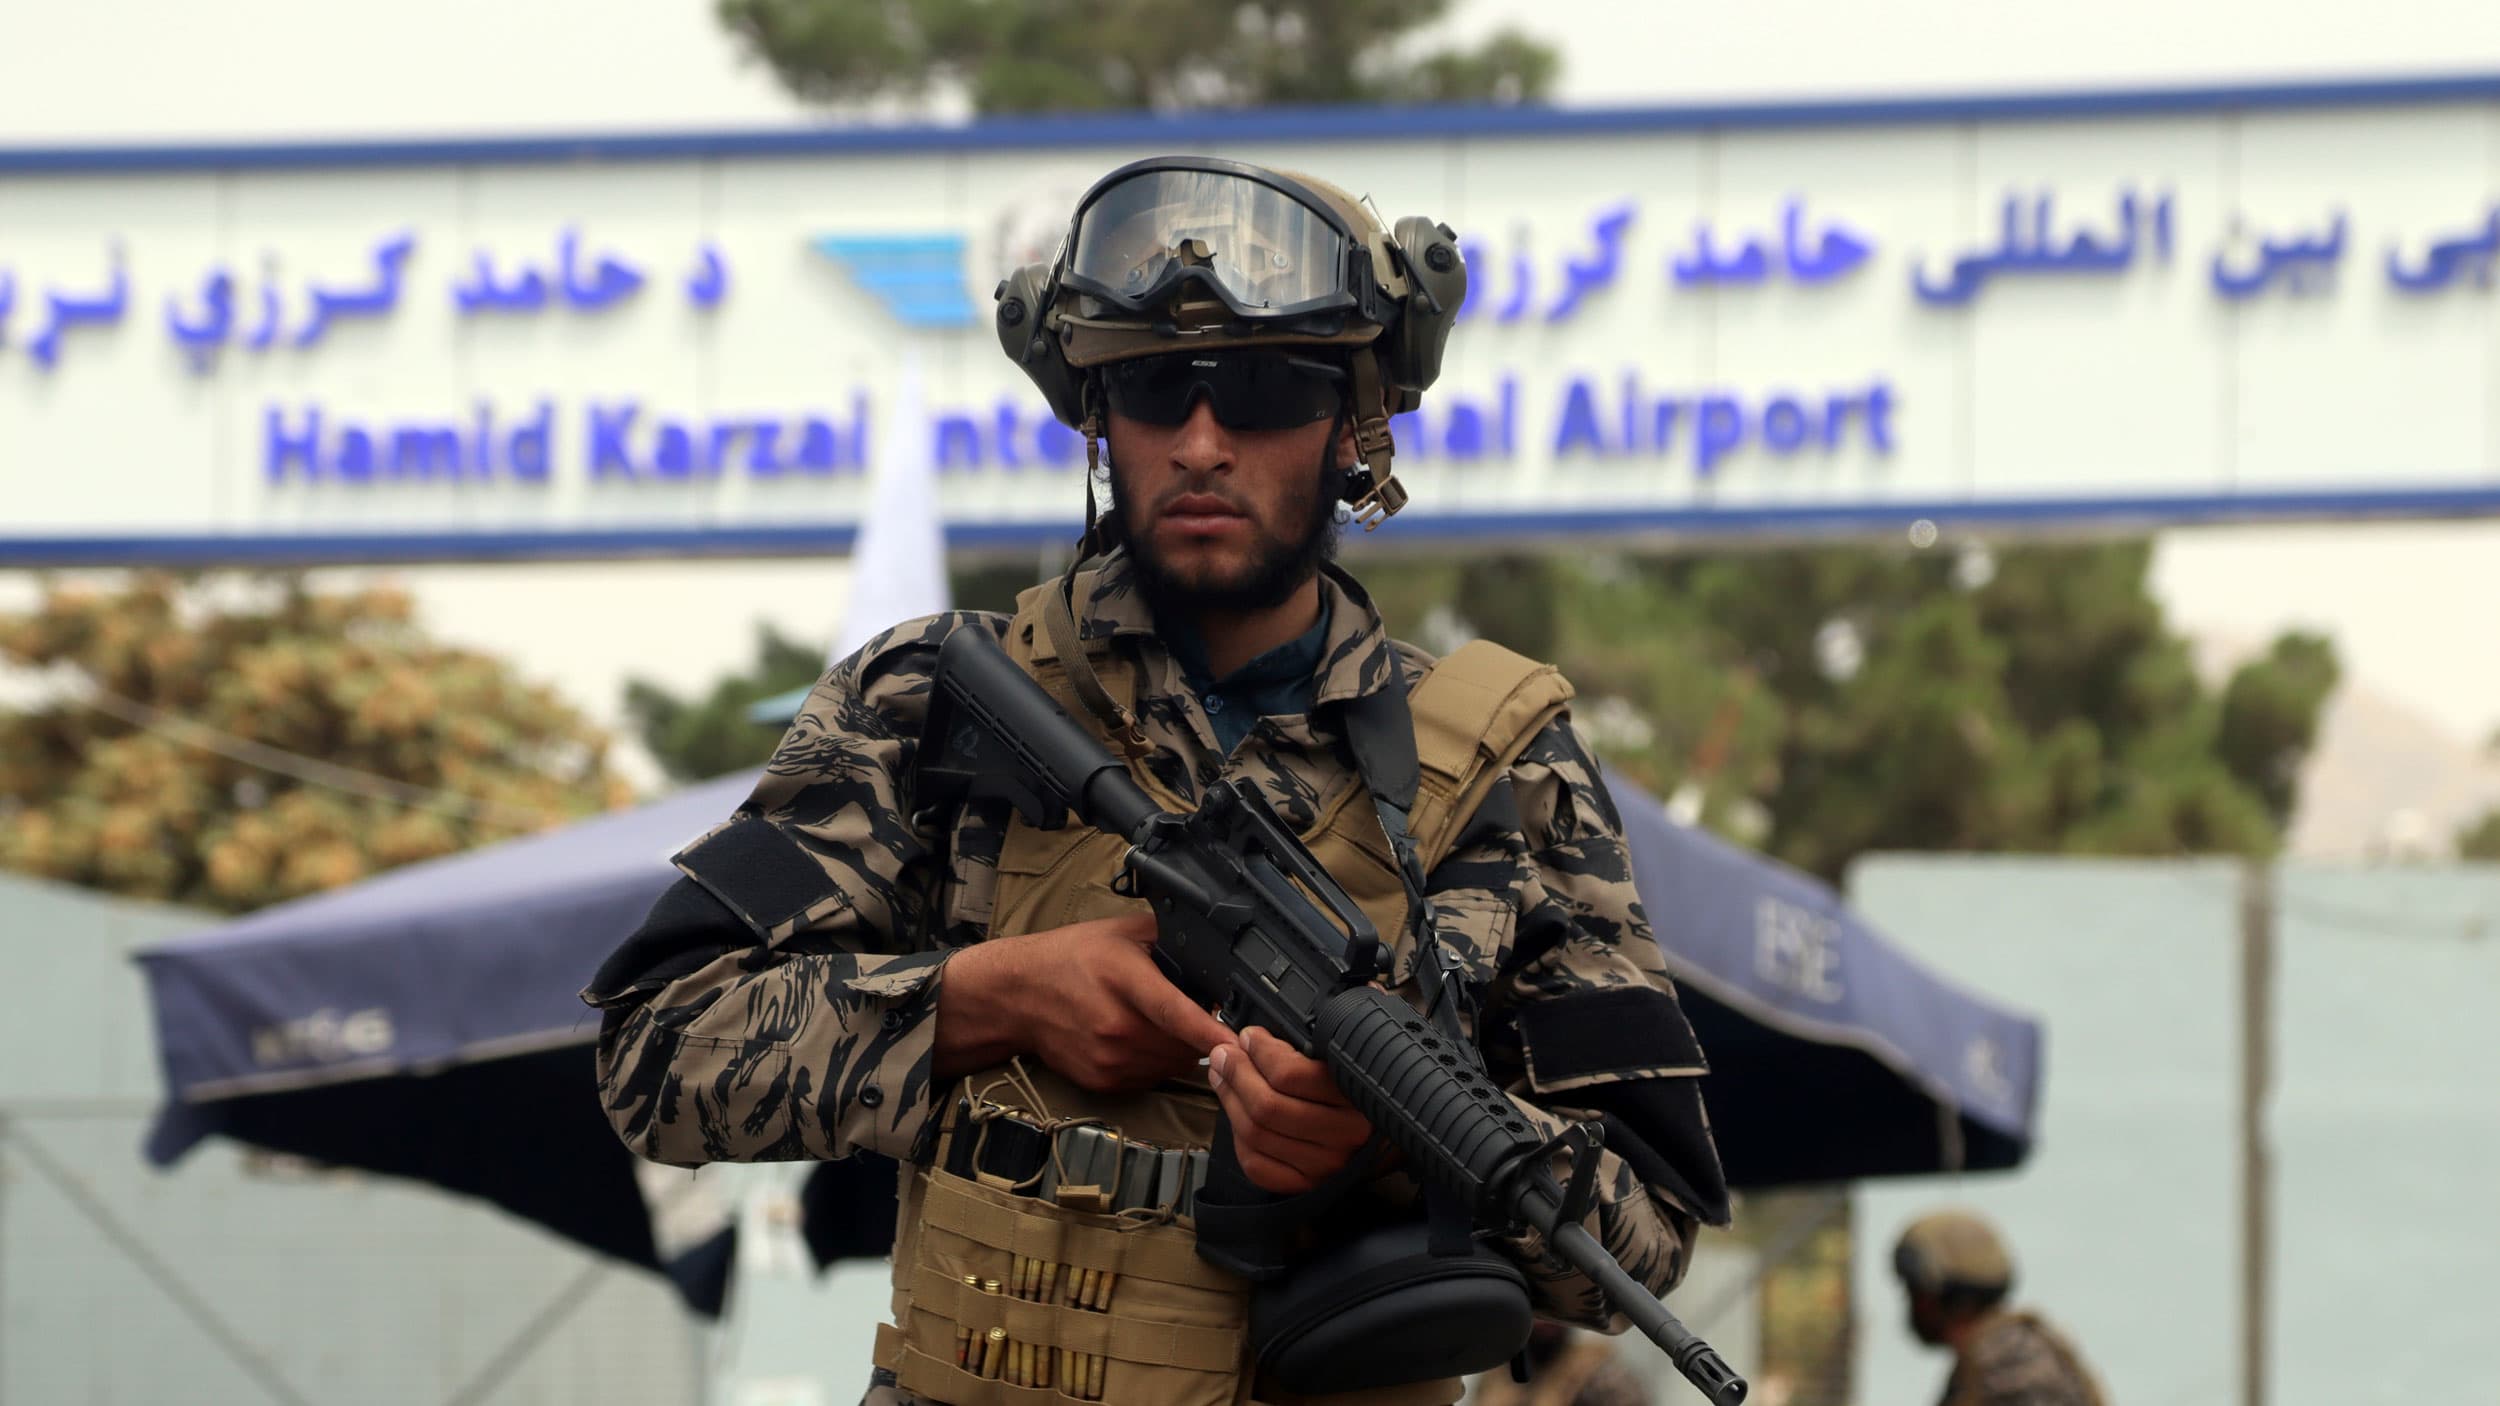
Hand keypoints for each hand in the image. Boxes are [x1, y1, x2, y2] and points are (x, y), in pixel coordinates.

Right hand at [935, 912, 1236, 1090]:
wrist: (1014, 995)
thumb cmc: (1069, 958)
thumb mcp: (1122, 932)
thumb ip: (1170, 938)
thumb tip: (1217, 946)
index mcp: (1123, 980)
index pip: (1175, 1011)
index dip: (1211, 1030)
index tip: (1241, 1043)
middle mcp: (1116, 1026)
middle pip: (1184, 1044)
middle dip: (1201, 1032)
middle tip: (1195, 1009)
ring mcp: (1108, 1059)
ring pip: (1173, 1065)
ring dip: (1181, 1049)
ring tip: (1160, 1022)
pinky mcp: (1103, 1082)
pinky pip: (1152, 1078)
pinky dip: (1157, 1062)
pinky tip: (1139, 1039)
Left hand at [1209, 1025, 1375, 1194]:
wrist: (1384, 1139)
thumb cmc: (1359, 1089)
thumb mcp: (1348, 1056)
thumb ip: (1316, 1040)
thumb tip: (1265, 1025)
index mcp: (1356, 1095)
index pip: (1291, 1074)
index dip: (1260, 1051)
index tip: (1250, 1036)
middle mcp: (1343, 1134)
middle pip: (1267, 1106)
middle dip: (1236, 1074)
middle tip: (1223, 1055)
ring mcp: (1324, 1164)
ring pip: (1255, 1134)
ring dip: (1230, 1100)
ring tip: (1222, 1076)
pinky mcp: (1306, 1185)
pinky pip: (1256, 1164)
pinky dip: (1238, 1138)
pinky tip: (1237, 1114)